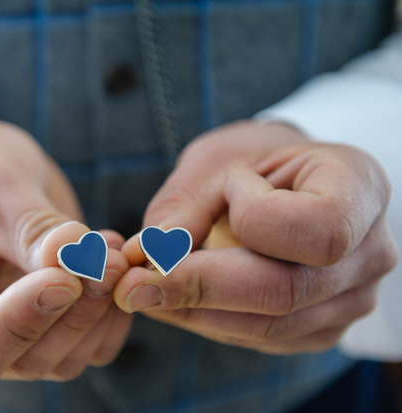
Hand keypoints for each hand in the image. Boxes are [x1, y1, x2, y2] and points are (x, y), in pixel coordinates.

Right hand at [0, 102, 131, 385]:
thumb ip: (33, 229)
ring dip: (101, 311)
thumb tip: (83, 262)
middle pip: (29, 359)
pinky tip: (120, 260)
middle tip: (108, 262)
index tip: (60, 279)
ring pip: (68, 356)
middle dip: (74, 313)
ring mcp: (20, 332)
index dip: (18, 325)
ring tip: (115, 252)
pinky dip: (115, 310)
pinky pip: (95, 340)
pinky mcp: (56, 320)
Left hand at [114, 121, 397, 353]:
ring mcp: (351, 298)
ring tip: (141, 290)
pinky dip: (209, 321)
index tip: (222, 193)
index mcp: (360, 188)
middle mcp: (370, 252)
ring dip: (194, 311)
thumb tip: (145, 261)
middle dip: (199, 288)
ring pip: (269, 325)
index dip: (255, 220)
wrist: (278, 181)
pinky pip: (261, 338)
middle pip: (287, 292)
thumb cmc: (251, 161)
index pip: (318, 229)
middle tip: (131, 285)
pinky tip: (175, 300)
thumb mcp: (215, 161)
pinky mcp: (320, 327)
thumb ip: (184, 207)